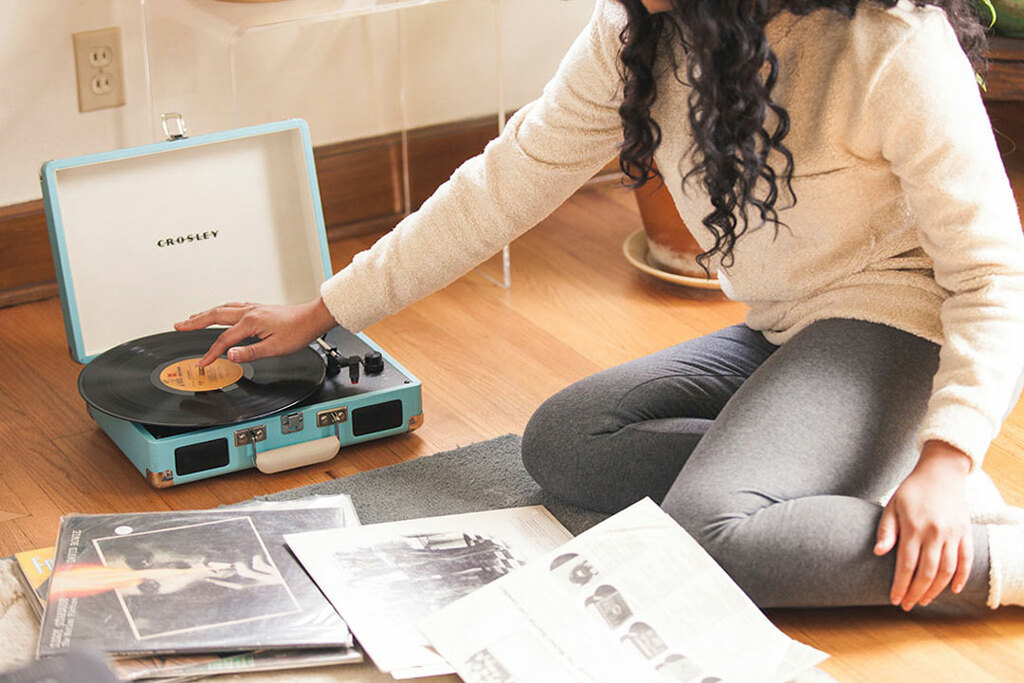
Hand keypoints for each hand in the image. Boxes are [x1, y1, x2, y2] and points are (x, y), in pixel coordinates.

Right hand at [174, 297, 336, 366]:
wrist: (313, 318)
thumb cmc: (298, 332)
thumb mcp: (275, 348)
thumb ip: (250, 352)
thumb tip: (230, 355)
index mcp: (251, 322)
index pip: (224, 340)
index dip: (211, 353)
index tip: (202, 363)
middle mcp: (249, 312)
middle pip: (215, 316)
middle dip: (195, 322)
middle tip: (178, 325)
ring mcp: (253, 309)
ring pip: (222, 309)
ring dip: (205, 314)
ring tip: (192, 318)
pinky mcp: (258, 309)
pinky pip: (232, 307)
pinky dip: (220, 310)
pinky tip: (220, 312)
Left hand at [874, 440, 972, 609]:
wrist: (941, 472)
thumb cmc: (912, 490)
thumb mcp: (892, 505)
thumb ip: (886, 530)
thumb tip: (878, 553)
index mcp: (914, 527)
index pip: (906, 564)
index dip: (900, 585)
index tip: (894, 599)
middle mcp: (935, 534)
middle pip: (927, 573)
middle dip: (916, 592)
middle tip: (908, 605)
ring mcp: (953, 534)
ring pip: (947, 571)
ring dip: (936, 590)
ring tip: (924, 600)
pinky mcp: (966, 533)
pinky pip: (967, 560)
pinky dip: (961, 577)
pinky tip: (953, 590)